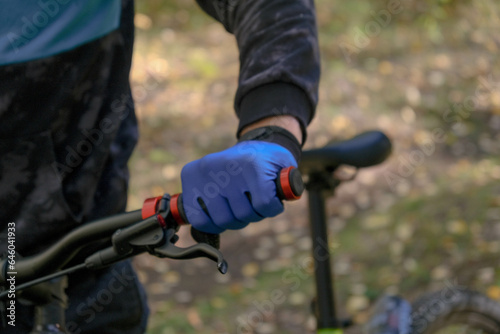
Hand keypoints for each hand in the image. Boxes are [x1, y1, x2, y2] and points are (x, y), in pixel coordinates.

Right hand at [180, 141, 296, 233]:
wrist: (251, 146)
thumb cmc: (269, 162)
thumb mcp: (285, 166)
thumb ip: (288, 183)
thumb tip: (286, 194)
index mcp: (251, 163)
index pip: (264, 204)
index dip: (271, 209)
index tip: (272, 202)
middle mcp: (225, 167)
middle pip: (242, 214)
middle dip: (251, 215)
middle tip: (252, 205)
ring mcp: (205, 173)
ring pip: (222, 220)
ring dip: (233, 219)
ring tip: (237, 207)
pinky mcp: (190, 178)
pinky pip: (199, 219)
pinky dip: (212, 223)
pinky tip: (219, 214)